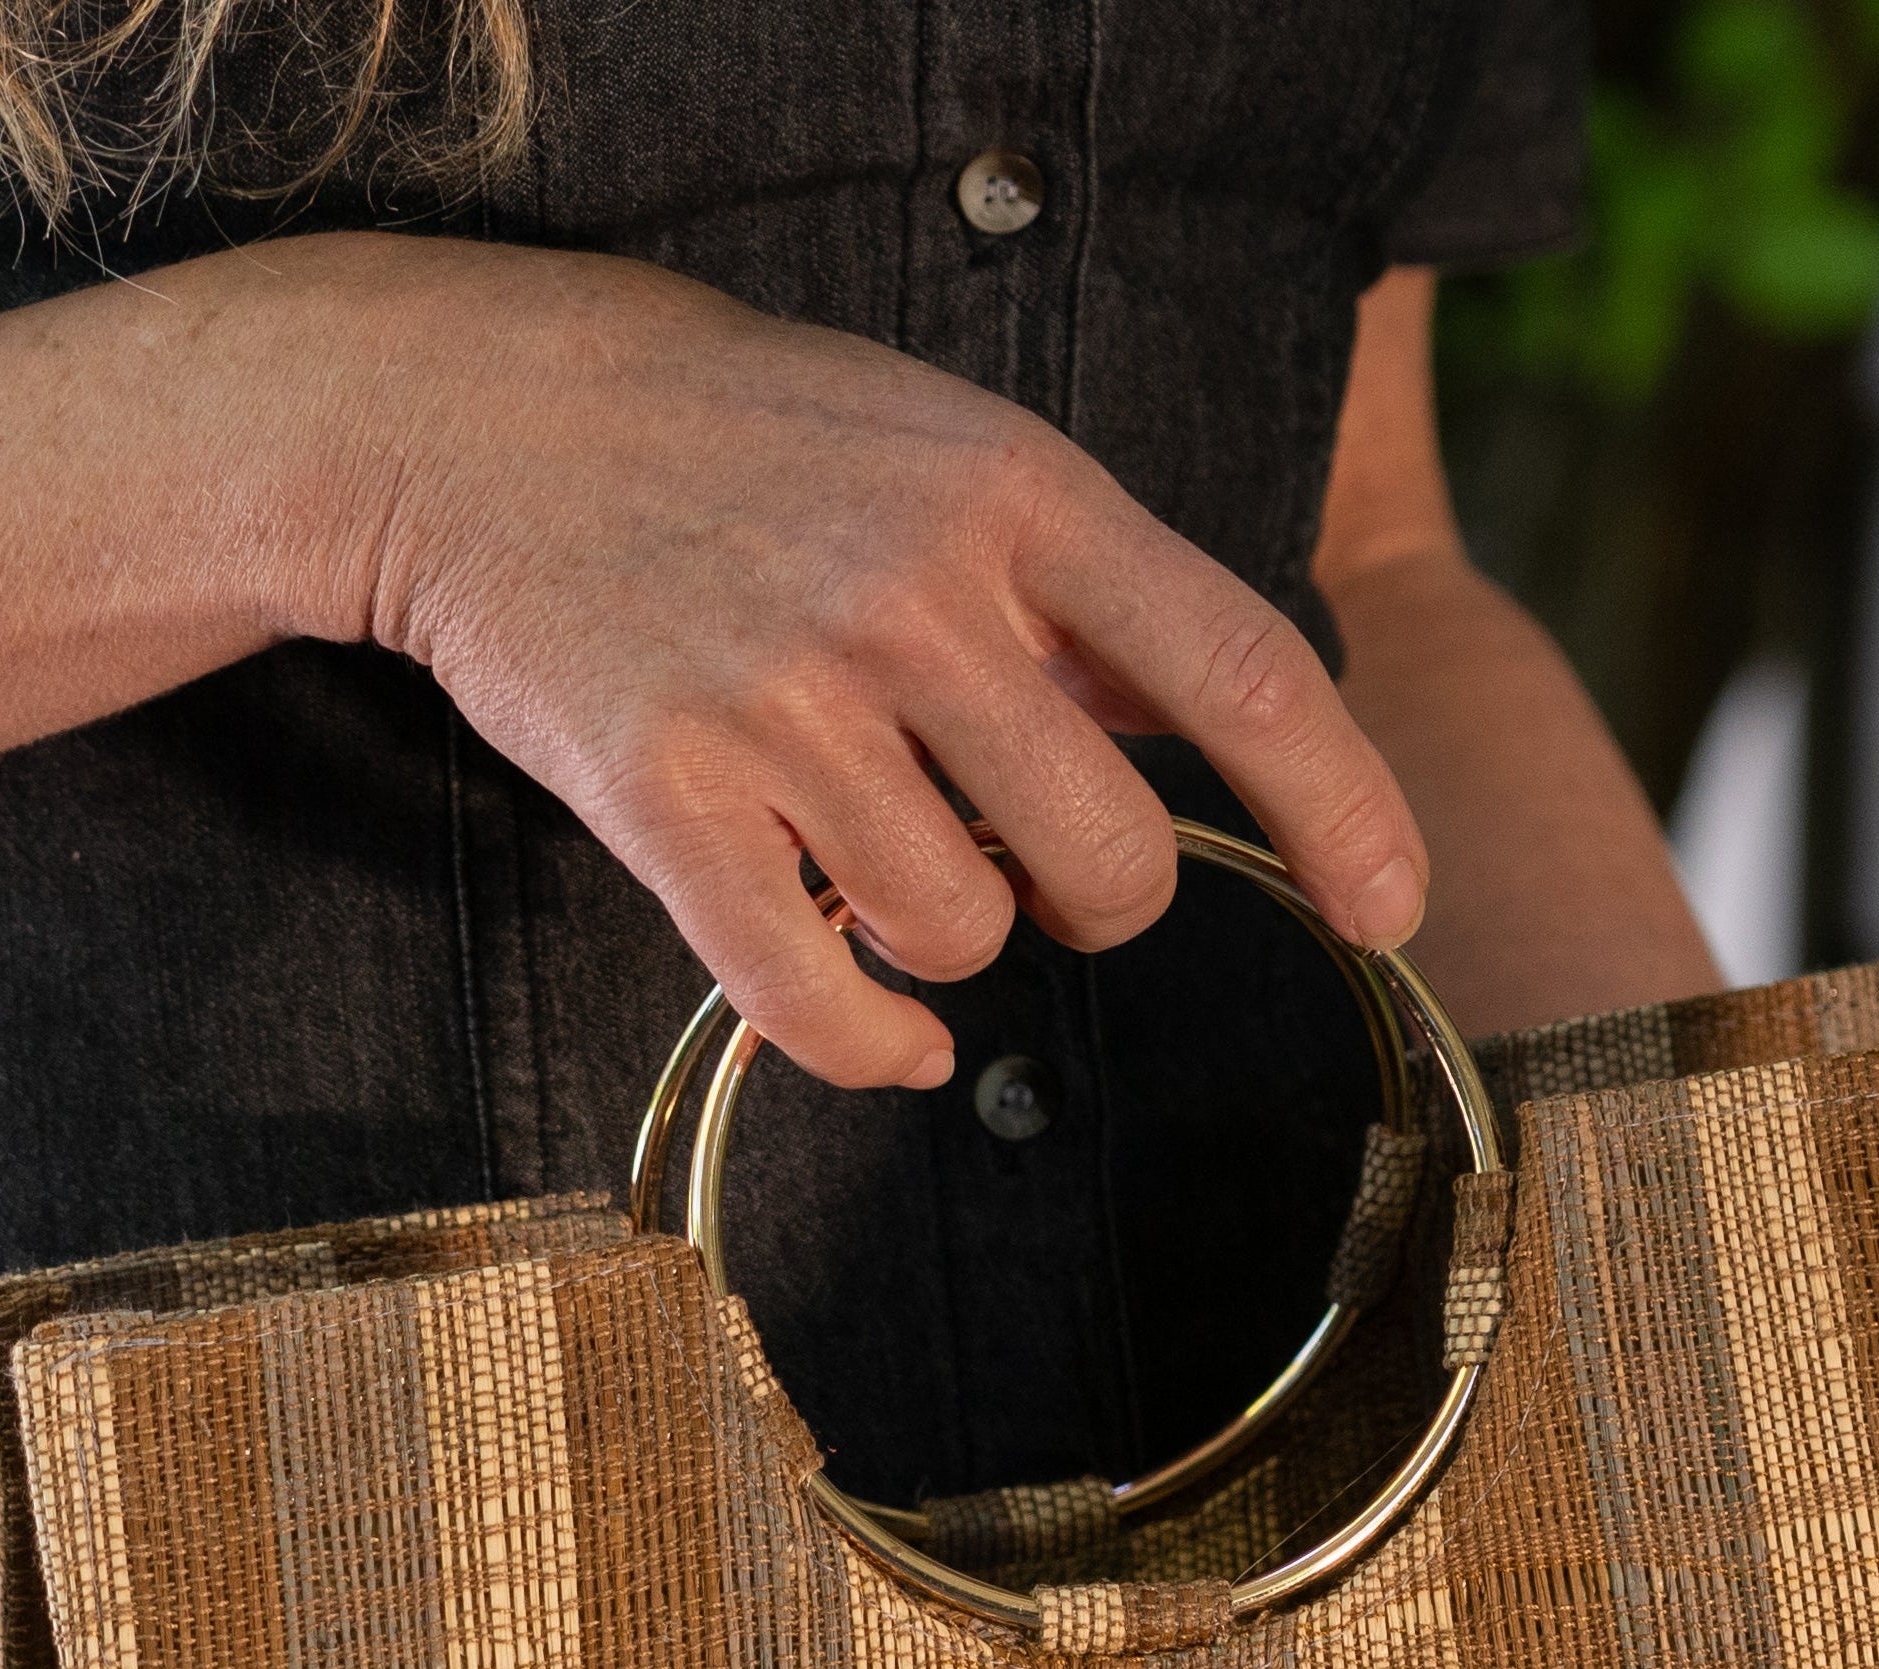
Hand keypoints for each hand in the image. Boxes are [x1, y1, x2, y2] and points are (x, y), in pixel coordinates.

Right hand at [313, 244, 1428, 1088]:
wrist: (484, 413)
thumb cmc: (748, 448)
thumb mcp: (948, 454)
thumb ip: (1081, 595)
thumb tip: (1227, 738)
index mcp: (1018, 493)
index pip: (1245, 672)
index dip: (1345, 811)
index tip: (1394, 909)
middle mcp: (914, 591)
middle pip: (1113, 860)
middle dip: (1093, 901)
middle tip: (1025, 858)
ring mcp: (785, 694)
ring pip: (965, 935)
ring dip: (946, 939)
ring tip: (875, 848)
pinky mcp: (667, 792)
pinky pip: (818, 1000)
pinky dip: (870, 1046)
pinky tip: (883, 1030)